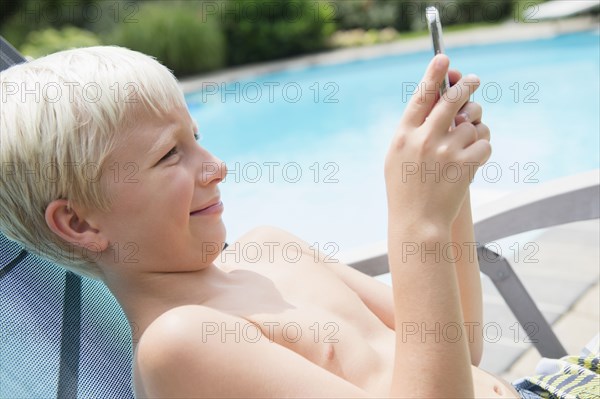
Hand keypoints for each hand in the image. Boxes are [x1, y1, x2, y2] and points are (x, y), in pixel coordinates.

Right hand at [385, 54, 490, 228]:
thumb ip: (411, 131)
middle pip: (452, 100)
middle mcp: (424, 139)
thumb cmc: (405, 190)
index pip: (420, 96)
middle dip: (466, 86)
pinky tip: (472, 159)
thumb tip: (434, 104)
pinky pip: (484, 144)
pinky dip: (482, 149)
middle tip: (473, 80)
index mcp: (404, 135)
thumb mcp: (396, 157)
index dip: (433, 74)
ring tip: (467, 143)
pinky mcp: (465, 165)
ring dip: (475, 130)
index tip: (444, 58)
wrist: (417, 223)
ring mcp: (445, 152)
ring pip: (472, 124)